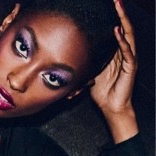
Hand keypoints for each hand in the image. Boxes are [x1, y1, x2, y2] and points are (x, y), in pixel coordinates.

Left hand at [89, 0, 138, 142]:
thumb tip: (64, 53)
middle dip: (119, 12)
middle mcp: (123, 51)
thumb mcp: (88, 69)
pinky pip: (128, 51)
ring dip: (123, 20)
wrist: (109, 106)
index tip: (106, 3)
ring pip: (128, 34)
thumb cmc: (99, 89)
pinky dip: (122, 40)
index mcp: (113, 51)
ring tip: (118, 7)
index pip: (114, 28)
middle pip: (123, 27)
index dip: (111, 16)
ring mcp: (128, 58)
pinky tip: (117, 31)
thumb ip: (83, 60)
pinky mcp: (131, 67)